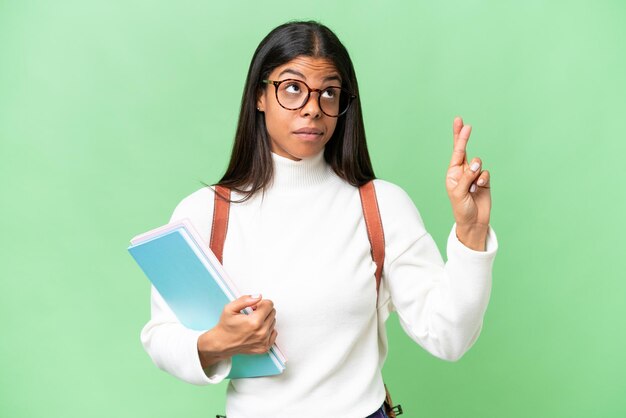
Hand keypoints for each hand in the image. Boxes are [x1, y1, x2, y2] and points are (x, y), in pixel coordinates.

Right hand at [198, 295, 277, 366]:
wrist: (222, 343)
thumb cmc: (226, 326)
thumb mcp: (230, 308)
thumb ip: (245, 300)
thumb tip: (258, 297)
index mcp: (254, 322)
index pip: (269, 305)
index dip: (260, 303)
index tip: (254, 307)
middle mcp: (261, 333)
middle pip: (272, 312)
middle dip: (263, 311)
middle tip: (252, 314)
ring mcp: (264, 341)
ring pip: (273, 322)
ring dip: (265, 320)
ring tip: (253, 323)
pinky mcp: (265, 347)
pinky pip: (274, 333)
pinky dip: (267, 330)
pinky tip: (257, 330)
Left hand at [445, 117, 491, 248]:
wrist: (474, 221)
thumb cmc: (461, 208)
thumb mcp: (459, 192)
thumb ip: (467, 176)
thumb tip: (476, 162)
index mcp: (452, 173)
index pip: (456, 152)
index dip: (459, 137)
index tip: (461, 123)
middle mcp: (462, 171)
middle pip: (464, 150)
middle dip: (463, 137)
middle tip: (464, 124)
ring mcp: (474, 175)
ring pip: (478, 163)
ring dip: (476, 173)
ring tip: (473, 186)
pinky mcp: (484, 180)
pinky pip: (485, 172)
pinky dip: (483, 179)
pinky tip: (479, 188)